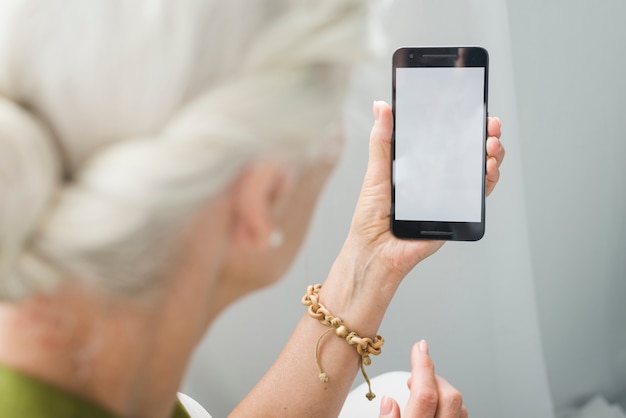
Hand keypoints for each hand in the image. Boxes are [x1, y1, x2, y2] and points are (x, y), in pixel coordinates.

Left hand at [345, 101, 504, 281]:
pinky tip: (489, 168)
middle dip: (484, 135)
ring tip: (490, 145)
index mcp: (420, 165)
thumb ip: (382, 140)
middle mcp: (437, 178)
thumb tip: (381, 106)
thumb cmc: (371, 215)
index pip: (446, 138)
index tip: (472, 108)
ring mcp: (449, 195)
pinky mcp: (456, 212)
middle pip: (468, 152)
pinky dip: (489, 180)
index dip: (462, 123)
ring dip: (491, 154)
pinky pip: (478, 195)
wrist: (376, 250)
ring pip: (479, 171)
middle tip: (490, 125)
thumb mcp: (377, 171)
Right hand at [379, 341, 467, 417]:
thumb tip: (388, 401)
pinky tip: (436, 407)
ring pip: (459, 405)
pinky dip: (448, 404)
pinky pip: (461, 415)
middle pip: (449, 396)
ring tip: (421, 393)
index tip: (419, 348)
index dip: (422, 366)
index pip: (425, 395)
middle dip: (432, 379)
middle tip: (414, 379)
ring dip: (441, 392)